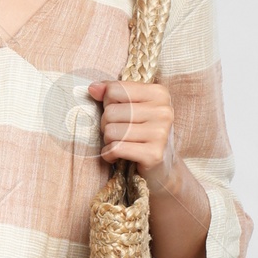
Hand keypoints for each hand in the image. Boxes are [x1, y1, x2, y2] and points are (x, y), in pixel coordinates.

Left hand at [87, 78, 181, 193]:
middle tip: (118, 134)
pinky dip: (109, 154)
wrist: (161, 168)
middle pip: (111, 111)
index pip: (115, 90)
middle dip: (106, 125)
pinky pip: (116, 148)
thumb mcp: (130, 108)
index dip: (108, 103)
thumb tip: (93, 88)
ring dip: (108, 141)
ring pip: (111, 131)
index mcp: (159, 94)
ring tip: (120, 144)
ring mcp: (161, 133)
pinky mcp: (154, 154)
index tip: (118, 114)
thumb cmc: (141, 133)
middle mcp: (163, 111)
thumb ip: (111, 94)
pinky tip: (117, 157)